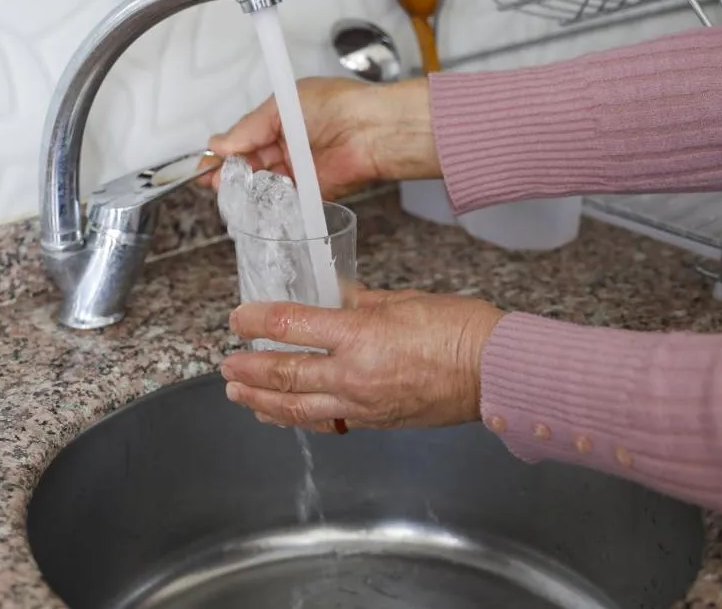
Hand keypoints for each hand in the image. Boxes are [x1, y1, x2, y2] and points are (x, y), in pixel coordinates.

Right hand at [204, 76, 438, 199]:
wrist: (374, 130)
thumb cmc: (340, 105)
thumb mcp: (282, 106)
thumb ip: (248, 128)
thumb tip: (219, 143)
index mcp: (282, 119)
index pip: (244, 137)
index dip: (224, 151)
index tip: (208, 162)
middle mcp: (290, 145)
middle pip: (250, 164)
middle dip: (230, 173)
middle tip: (213, 180)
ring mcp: (301, 170)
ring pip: (264, 185)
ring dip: (246, 189)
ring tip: (230, 190)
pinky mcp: (313, 192)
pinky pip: (285, 202)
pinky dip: (269, 204)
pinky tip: (254, 203)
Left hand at [220, 288, 504, 430]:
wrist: (495, 371)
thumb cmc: (460, 329)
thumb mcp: (403, 300)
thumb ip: (360, 303)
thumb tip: (333, 302)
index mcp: (359, 333)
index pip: (290, 325)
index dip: (256, 320)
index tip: (239, 317)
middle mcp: (354, 373)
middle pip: (284, 373)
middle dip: (248, 368)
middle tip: (226, 363)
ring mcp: (363, 403)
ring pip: (297, 407)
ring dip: (261, 400)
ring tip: (238, 394)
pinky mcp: (376, 421)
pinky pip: (326, 422)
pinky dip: (296, 418)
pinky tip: (281, 414)